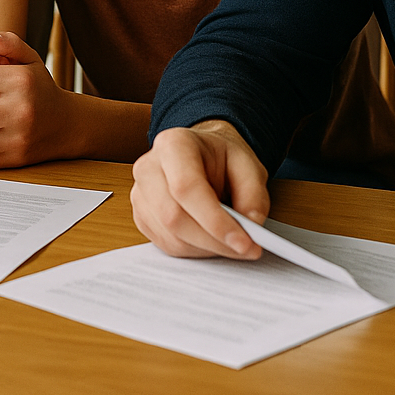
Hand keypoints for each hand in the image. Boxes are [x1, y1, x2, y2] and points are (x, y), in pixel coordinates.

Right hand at [130, 121, 269, 259]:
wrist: (202, 156)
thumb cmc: (221, 159)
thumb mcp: (249, 165)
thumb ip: (254, 195)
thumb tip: (251, 225)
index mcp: (173, 144)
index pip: (187, 188)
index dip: (215, 220)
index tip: (244, 242)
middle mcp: (149, 168)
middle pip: (174, 217)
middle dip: (214, 240)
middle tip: (246, 247)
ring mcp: (140, 194)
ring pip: (171, 236)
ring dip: (207, 247)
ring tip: (229, 238)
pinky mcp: (141, 217)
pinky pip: (167, 244)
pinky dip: (195, 249)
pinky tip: (210, 237)